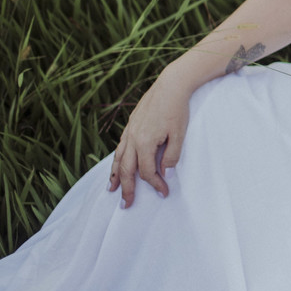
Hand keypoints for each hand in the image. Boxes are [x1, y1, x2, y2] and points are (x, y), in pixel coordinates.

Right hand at [109, 69, 192, 207]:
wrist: (170, 85)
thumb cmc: (177, 110)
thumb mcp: (179, 135)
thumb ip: (171, 156)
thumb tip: (165, 174)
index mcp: (145, 143)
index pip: (147, 171)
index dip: (155, 184)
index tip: (164, 193)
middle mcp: (133, 139)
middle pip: (126, 169)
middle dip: (126, 188)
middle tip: (126, 205)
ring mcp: (129, 131)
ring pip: (118, 158)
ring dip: (115, 175)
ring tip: (111, 189)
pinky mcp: (130, 125)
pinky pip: (120, 147)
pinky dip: (116, 159)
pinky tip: (117, 165)